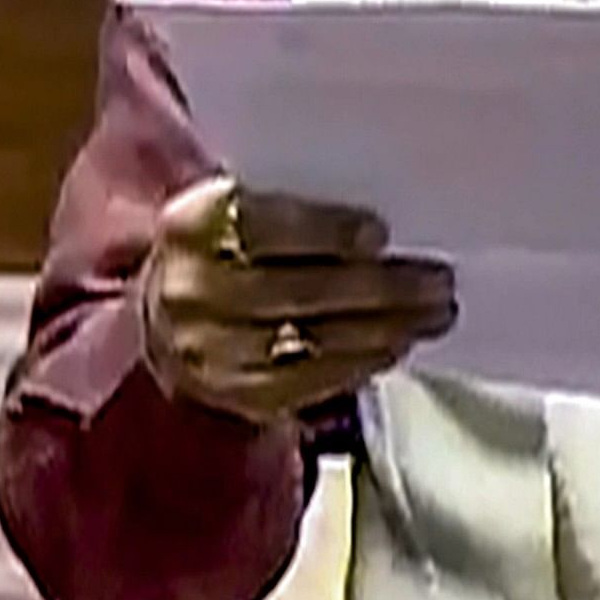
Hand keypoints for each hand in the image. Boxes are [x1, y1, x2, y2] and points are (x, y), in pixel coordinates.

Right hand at [137, 175, 456, 424]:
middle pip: (296, 292)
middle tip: (437, 280)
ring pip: (310, 344)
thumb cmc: (227, 245)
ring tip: (435, 314)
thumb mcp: (238, 206)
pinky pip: (307, 385)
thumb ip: (294, 203)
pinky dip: (360, 364)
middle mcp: (191, 291)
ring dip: (385, 330)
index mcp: (192, 225)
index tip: (380, 233)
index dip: (323, 232)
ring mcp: (208, 351)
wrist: (162, 311)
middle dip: (379, 288)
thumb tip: (385, 223)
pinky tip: (397, 345)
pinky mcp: (233, 395)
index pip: (259, 226)